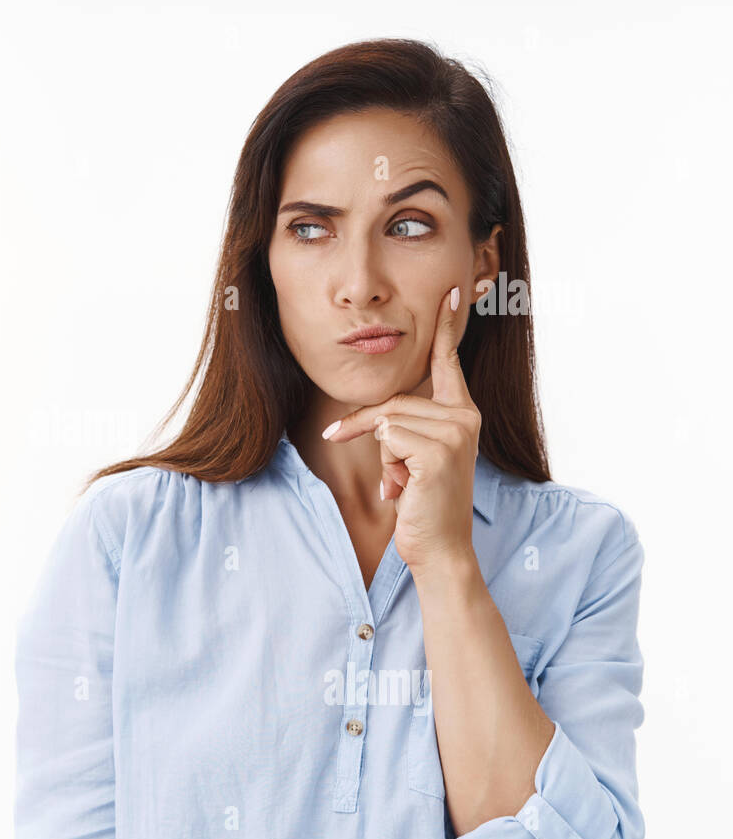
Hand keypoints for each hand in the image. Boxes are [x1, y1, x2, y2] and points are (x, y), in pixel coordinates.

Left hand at [321, 285, 480, 570]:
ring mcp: (456, 432)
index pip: (447, 362)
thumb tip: (380, 419)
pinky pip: (388, 436)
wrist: (439, 548)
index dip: (447, 326)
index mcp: (462, 414)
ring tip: (404, 485)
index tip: (453, 289)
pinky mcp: (439, 450)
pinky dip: (386, 465)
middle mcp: (465, 417)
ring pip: (388, 420)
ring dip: (383, 457)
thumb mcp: (411, 459)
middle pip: (394, 401)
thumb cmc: (422, 504)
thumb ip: (405, 429)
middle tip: (394, 480)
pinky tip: (405, 489)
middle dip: (374, 435)